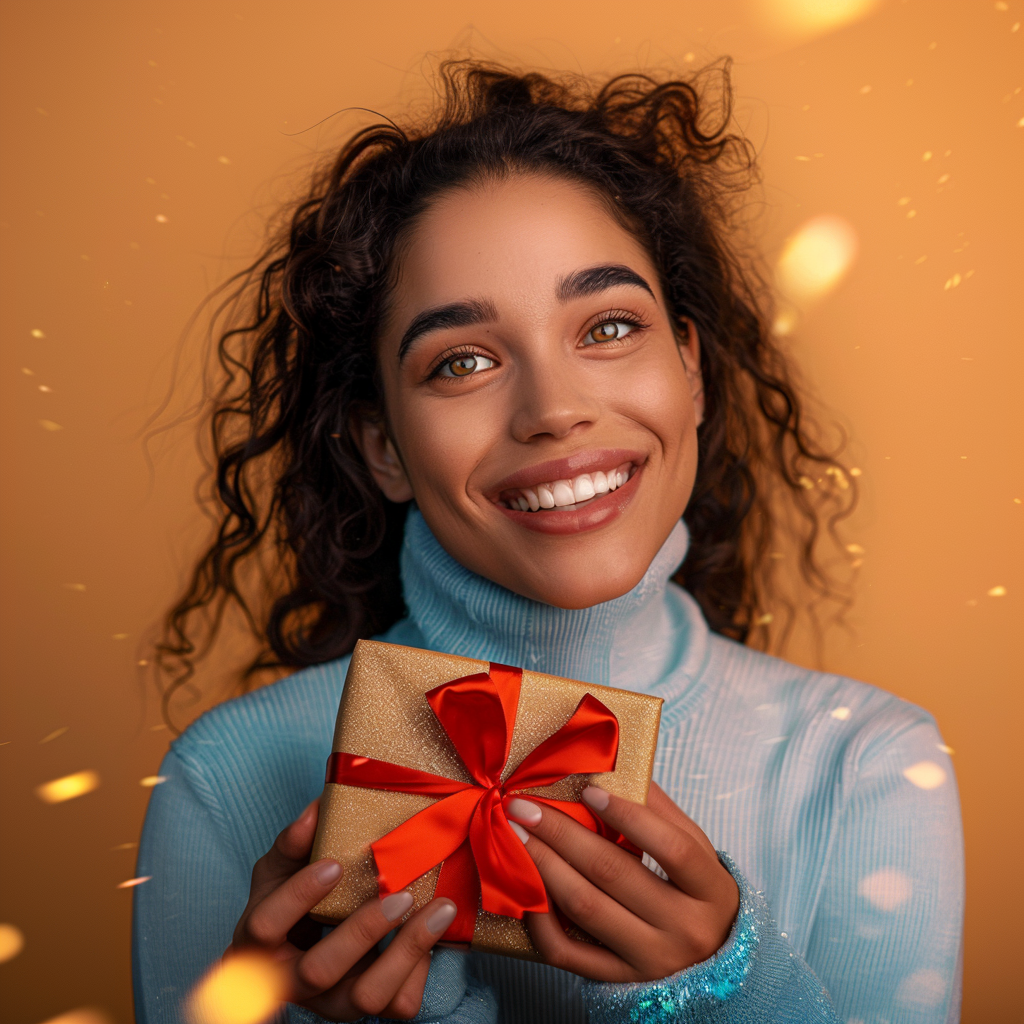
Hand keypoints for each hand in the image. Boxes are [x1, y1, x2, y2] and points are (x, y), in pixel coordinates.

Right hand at [229, 799, 457, 1020]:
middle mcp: (292, 982)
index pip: (266, 927)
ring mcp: (331, 1003)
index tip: (334, 865)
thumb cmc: (288, 901)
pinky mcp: (365, 1009)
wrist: (302, 948)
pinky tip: (433, 931)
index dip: (298, 896)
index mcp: (259, 943)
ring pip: (367, 997)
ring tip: (438, 909)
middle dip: (363, 930)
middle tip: (400, 893)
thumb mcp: (280, 869)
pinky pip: (400, 1004)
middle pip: (320, 970)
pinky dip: (422, 967)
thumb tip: (319, 808)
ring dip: (407, 951)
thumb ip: (294, 841)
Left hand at [505, 782, 738, 981]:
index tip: (588, 790)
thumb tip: (614, 770)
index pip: (672, 848)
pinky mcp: (618, 981)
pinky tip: (524, 885)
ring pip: (585, 907)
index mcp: (711, 891)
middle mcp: (684, 929)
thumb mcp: (696, 850)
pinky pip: (568, 952)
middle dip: (562, 833)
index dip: (629, 815)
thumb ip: (661, 811)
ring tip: (516, 834)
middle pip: (614, 873)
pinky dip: (541, 919)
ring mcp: (649, 960)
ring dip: (543, 865)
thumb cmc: (696, 893)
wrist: (710, 965)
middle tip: (524, 806)